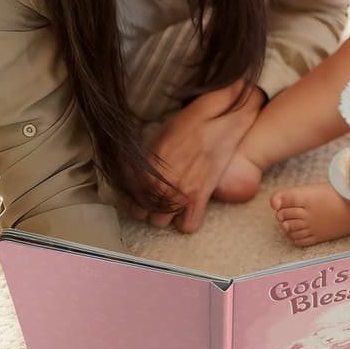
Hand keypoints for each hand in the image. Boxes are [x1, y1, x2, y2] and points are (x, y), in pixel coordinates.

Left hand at [128, 82, 264, 231]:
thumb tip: (132, 175)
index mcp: (146, 170)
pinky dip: (186, 222)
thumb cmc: (187, 125)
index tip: (140, 194)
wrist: (218, 122)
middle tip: (156, 197)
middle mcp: (160, 187)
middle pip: (144, 214)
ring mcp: (180, 194)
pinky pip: (189, 226)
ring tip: (170, 203)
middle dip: (148, 208)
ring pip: (161, 223)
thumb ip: (142, 162)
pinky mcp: (200, 198)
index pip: (131, 198)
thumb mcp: (157, 138)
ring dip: (164, 215)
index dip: (135, 198)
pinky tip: (186, 210)